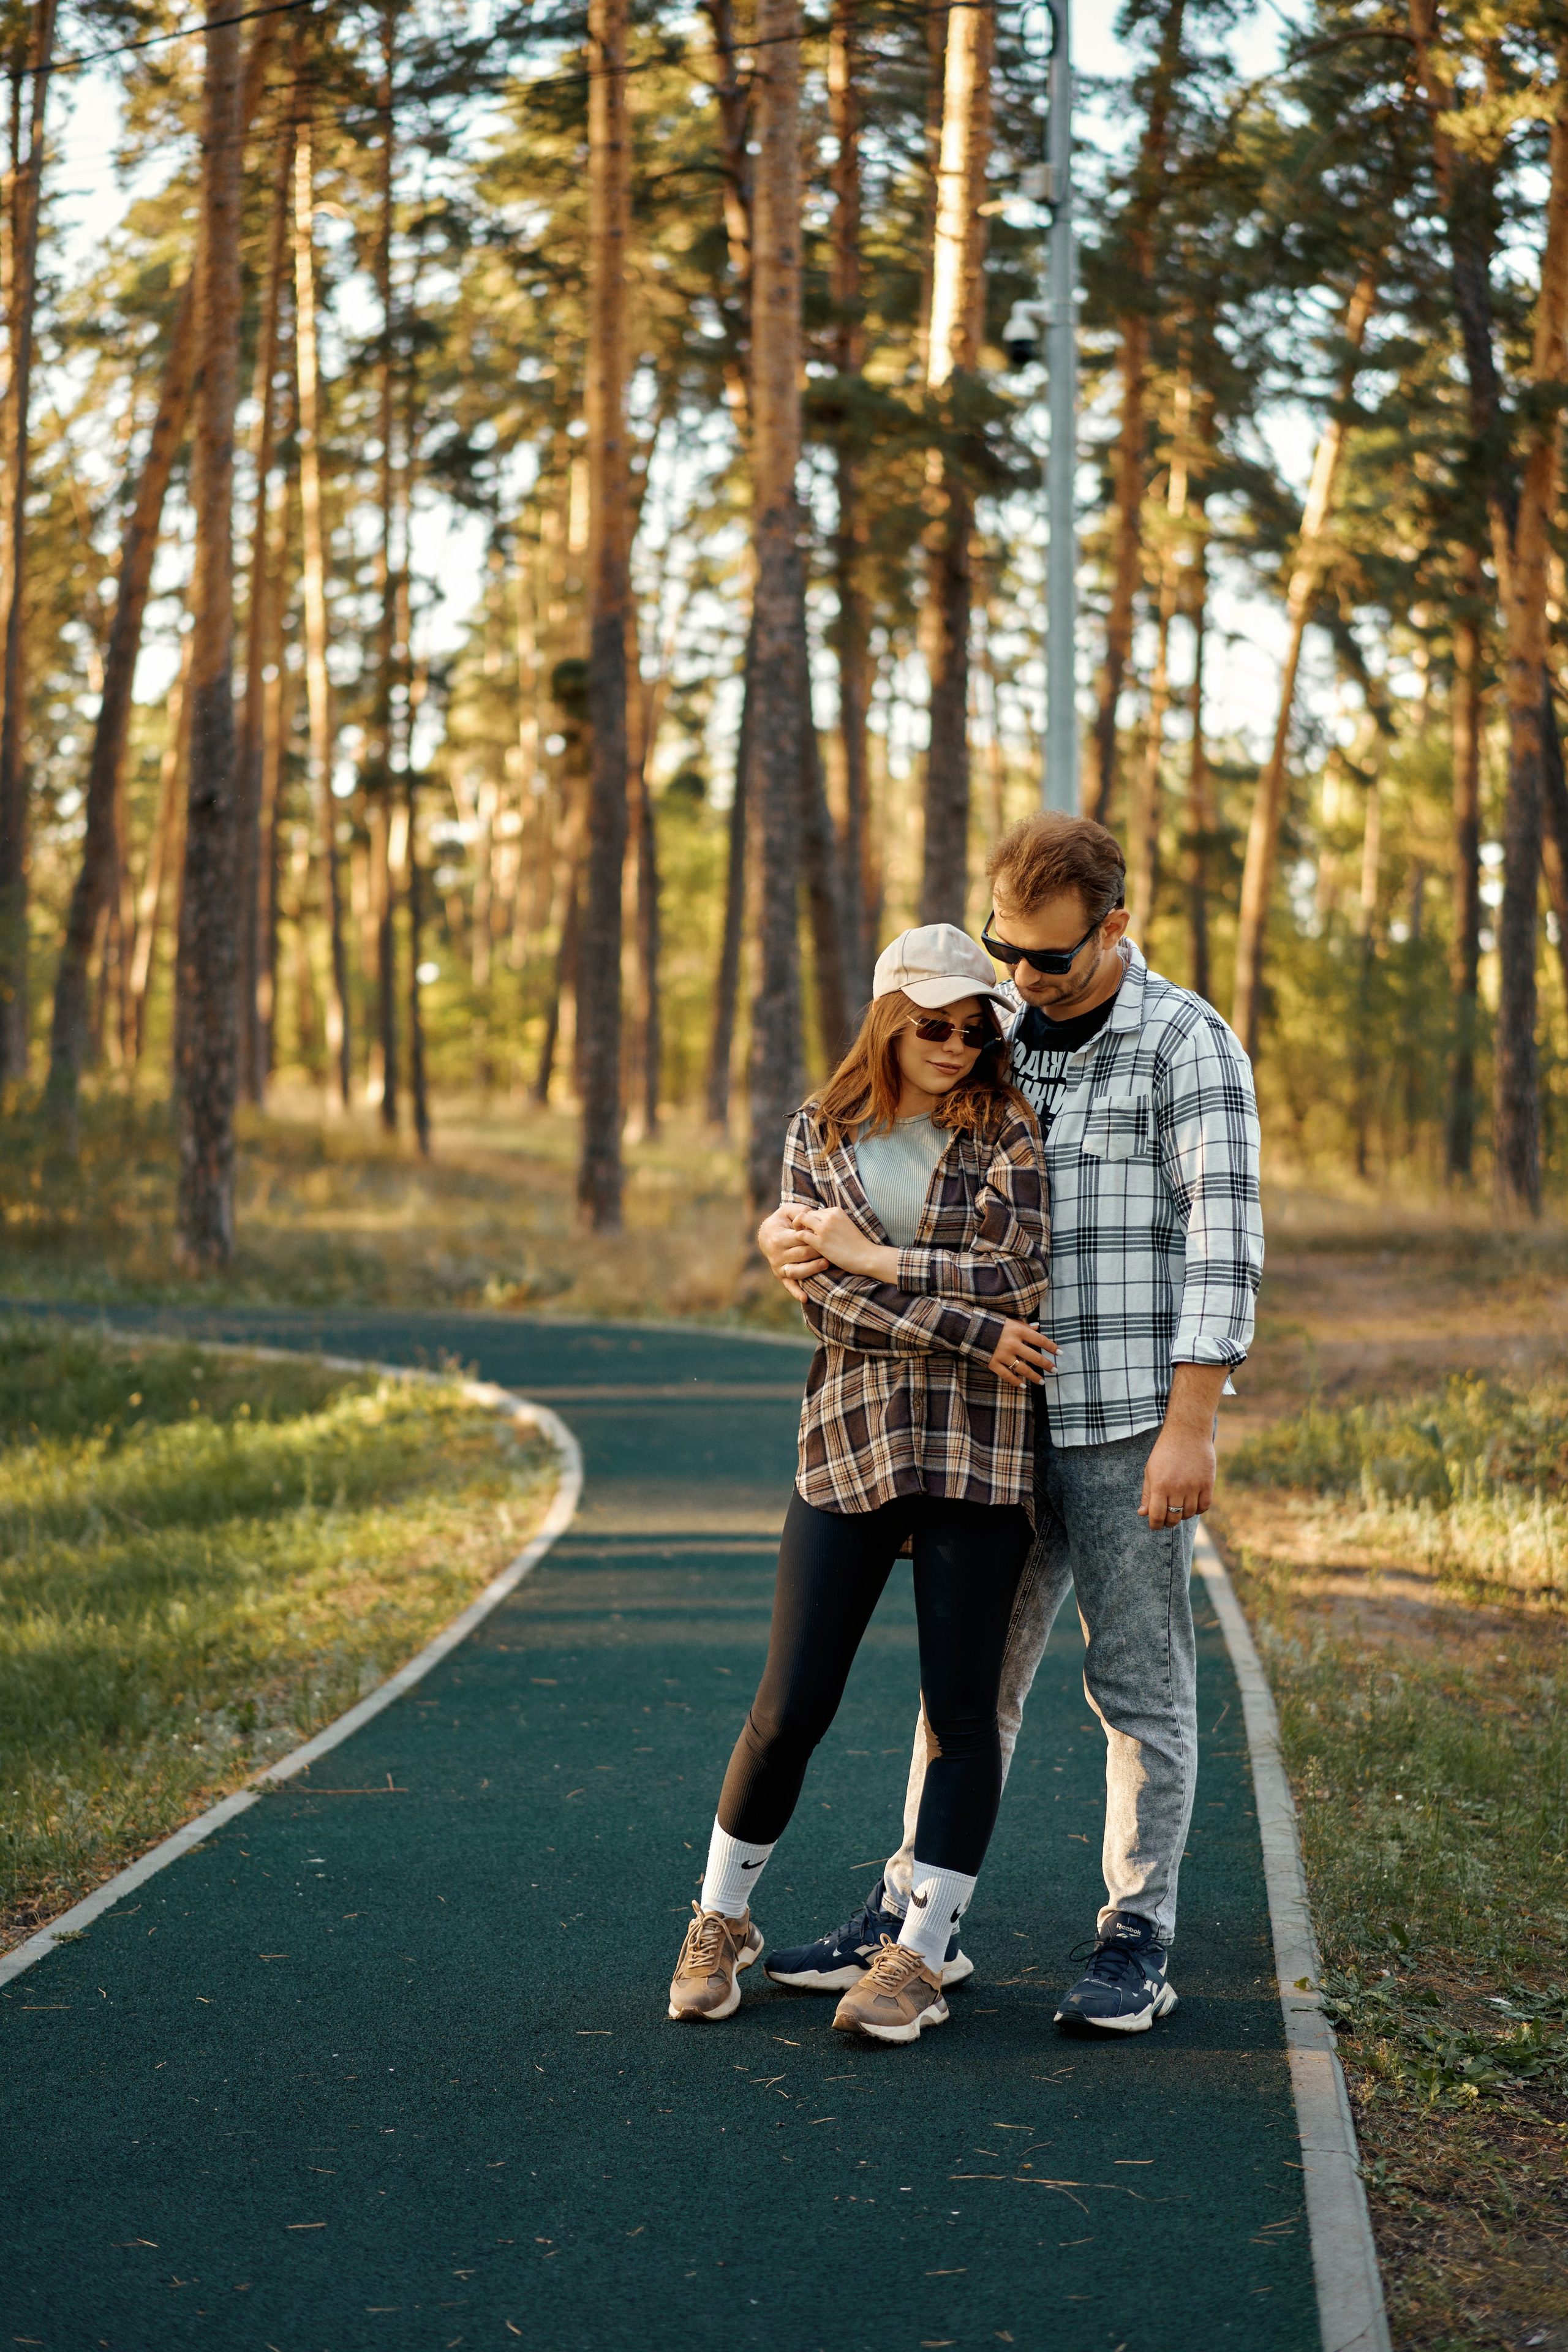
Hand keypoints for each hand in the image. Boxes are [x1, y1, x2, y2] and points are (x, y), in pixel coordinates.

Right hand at [757, 1205, 829, 1303]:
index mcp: (778, 1238)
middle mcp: (776, 1254)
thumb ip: (800, 1210)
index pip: (800, 1239)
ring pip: (797, 1271)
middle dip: (818, 1251)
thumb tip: (812, 1213)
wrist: (766, 1234)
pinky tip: (806, 1298)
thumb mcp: (787, 1210)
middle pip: (801, 1255)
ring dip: (813, 1269)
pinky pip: (789, 1286)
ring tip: (827, 1264)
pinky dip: (796, 1293)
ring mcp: (778, 1267)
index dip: (815, 1237)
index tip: (828, 1234)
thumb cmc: (781, 1221)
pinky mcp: (780, 1276)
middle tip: (833, 1249)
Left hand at [796, 1204, 896, 1282]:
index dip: (814, 1220)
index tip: (815, 1230)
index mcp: (836, 1211)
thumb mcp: (846, 1224)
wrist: (866, 1256)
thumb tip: (820, 1220)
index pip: (817, 1211)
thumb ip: (834, 1221)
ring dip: (797, 1227)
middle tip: (804, 1233)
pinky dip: (798, 1238)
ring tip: (800, 1237)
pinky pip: (801, 1235)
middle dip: (803, 1222)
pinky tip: (802, 1244)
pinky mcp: (820, 1242)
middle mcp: (830, 1217)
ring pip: (801, 1219)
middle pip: (807, 1213)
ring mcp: (824, 1229)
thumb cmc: (856, 1244)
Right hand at [986, 1317, 1058, 1389]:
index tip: (1060, 1353)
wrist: (968, 1327)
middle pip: (1034, 1357)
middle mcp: (1012, 1343)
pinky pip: (1006, 1375)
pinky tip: (1022, 1385)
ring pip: (1023, 1369)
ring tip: (1042, 1381)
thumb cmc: (990, 1322)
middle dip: (1046, 1365)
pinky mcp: (993, 1363)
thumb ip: (1023, 1325)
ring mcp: (1002, 1355)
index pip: (1040, 1340)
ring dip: (1034, 1376)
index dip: (1052, 1347)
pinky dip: (1015, 1381)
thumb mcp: (1008, 1320)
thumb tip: (1037, 1327)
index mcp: (1017, 1330)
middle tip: (1055, 1370)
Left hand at [1138, 1364, 1226, 1527]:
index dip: (1155, 1525)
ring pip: (1189, 1514)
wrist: (1187, 1432)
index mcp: (1159, 1485)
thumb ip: (1147, 1494)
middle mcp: (1177, 1488)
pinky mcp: (1208, 1483)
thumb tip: (1143, 1514)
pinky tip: (1193, 1502)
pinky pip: (1204, 1507)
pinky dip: (1198, 1509)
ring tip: (1180, 1506)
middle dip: (1169, 1522)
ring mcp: (1194, 1486)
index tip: (1155, 1524)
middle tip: (1168, 1518)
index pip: (1157, 1516)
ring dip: (1183, 1514)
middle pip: (1174, 1518)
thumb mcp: (1150, 1471)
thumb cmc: (1165, 1452)